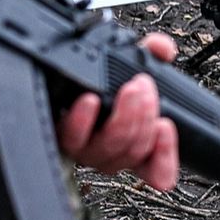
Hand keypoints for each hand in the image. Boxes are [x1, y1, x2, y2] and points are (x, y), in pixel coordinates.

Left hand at [58, 32, 180, 189]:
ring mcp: (84, 148)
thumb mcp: (129, 65)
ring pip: (110, 147)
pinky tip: (89, 101)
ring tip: (130, 90)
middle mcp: (109, 152)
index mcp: (132, 145)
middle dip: (145, 116)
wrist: (54, 80)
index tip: (165, 126)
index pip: (157, 170)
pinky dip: (83, 121)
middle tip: (144, 87)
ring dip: (124, 118)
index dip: (165, 156)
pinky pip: (72, 139)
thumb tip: (162, 48)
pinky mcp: (59, 136)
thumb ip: (150, 54)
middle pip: (134, 150)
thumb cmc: (96, 82)